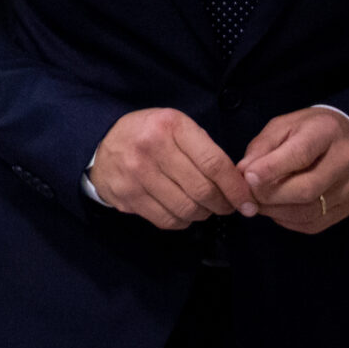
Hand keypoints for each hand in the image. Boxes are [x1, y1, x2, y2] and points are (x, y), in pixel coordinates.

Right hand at [89, 108, 251, 230]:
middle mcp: (151, 149)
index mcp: (170, 126)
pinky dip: (183, 221)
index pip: (214, 163)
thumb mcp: (175, 126)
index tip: (248, 202)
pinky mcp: (128, 196)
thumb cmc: (148, 134)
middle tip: (228, 207)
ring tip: (205, 208)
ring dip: (203, 214)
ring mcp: (137, 175)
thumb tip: (237, 184)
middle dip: (223, 204)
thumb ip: (204, 149)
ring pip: (186, 208)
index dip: (236, 188)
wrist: (101, 144)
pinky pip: (167, 219)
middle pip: (202, 190)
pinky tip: (184, 212)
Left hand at [237, 108, 348, 234]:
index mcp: (327, 131)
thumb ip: (261, 148)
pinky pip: (314, 223)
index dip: (270, 169)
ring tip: (258, 202)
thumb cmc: (308, 131)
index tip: (247, 178)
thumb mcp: (282, 127)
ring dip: (275, 211)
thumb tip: (243, 174)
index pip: (300, 154)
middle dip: (270, 195)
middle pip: (306, 189)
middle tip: (248, 194)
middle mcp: (347, 159)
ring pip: (309, 211)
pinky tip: (277, 209)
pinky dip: (288, 220)